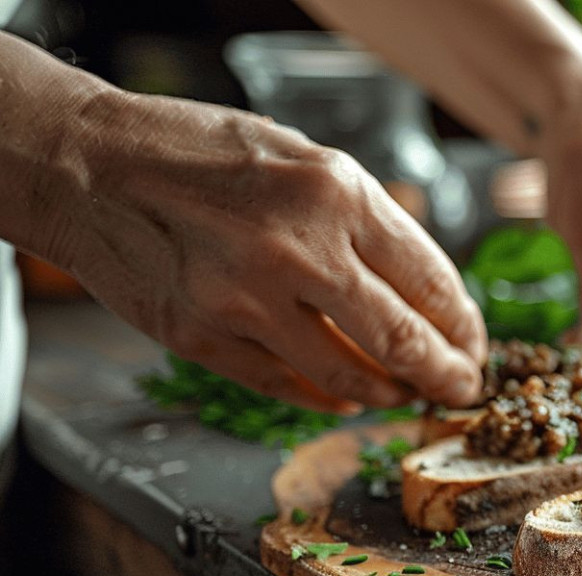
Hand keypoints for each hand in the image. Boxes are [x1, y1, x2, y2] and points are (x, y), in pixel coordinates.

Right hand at [46, 89, 487, 412]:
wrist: (87, 165)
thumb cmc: (199, 152)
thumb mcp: (303, 158)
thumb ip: (362, 220)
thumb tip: (422, 289)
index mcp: (336, 194)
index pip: (431, 280)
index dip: (464, 325)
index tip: (474, 344)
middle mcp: (298, 250)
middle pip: (403, 340)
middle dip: (445, 375)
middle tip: (461, 389)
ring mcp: (246, 300)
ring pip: (348, 376)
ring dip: (389, 394)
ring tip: (407, 395)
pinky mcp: (202, 338)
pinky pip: (286, 386)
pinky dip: (327, 397)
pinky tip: (347, 396)